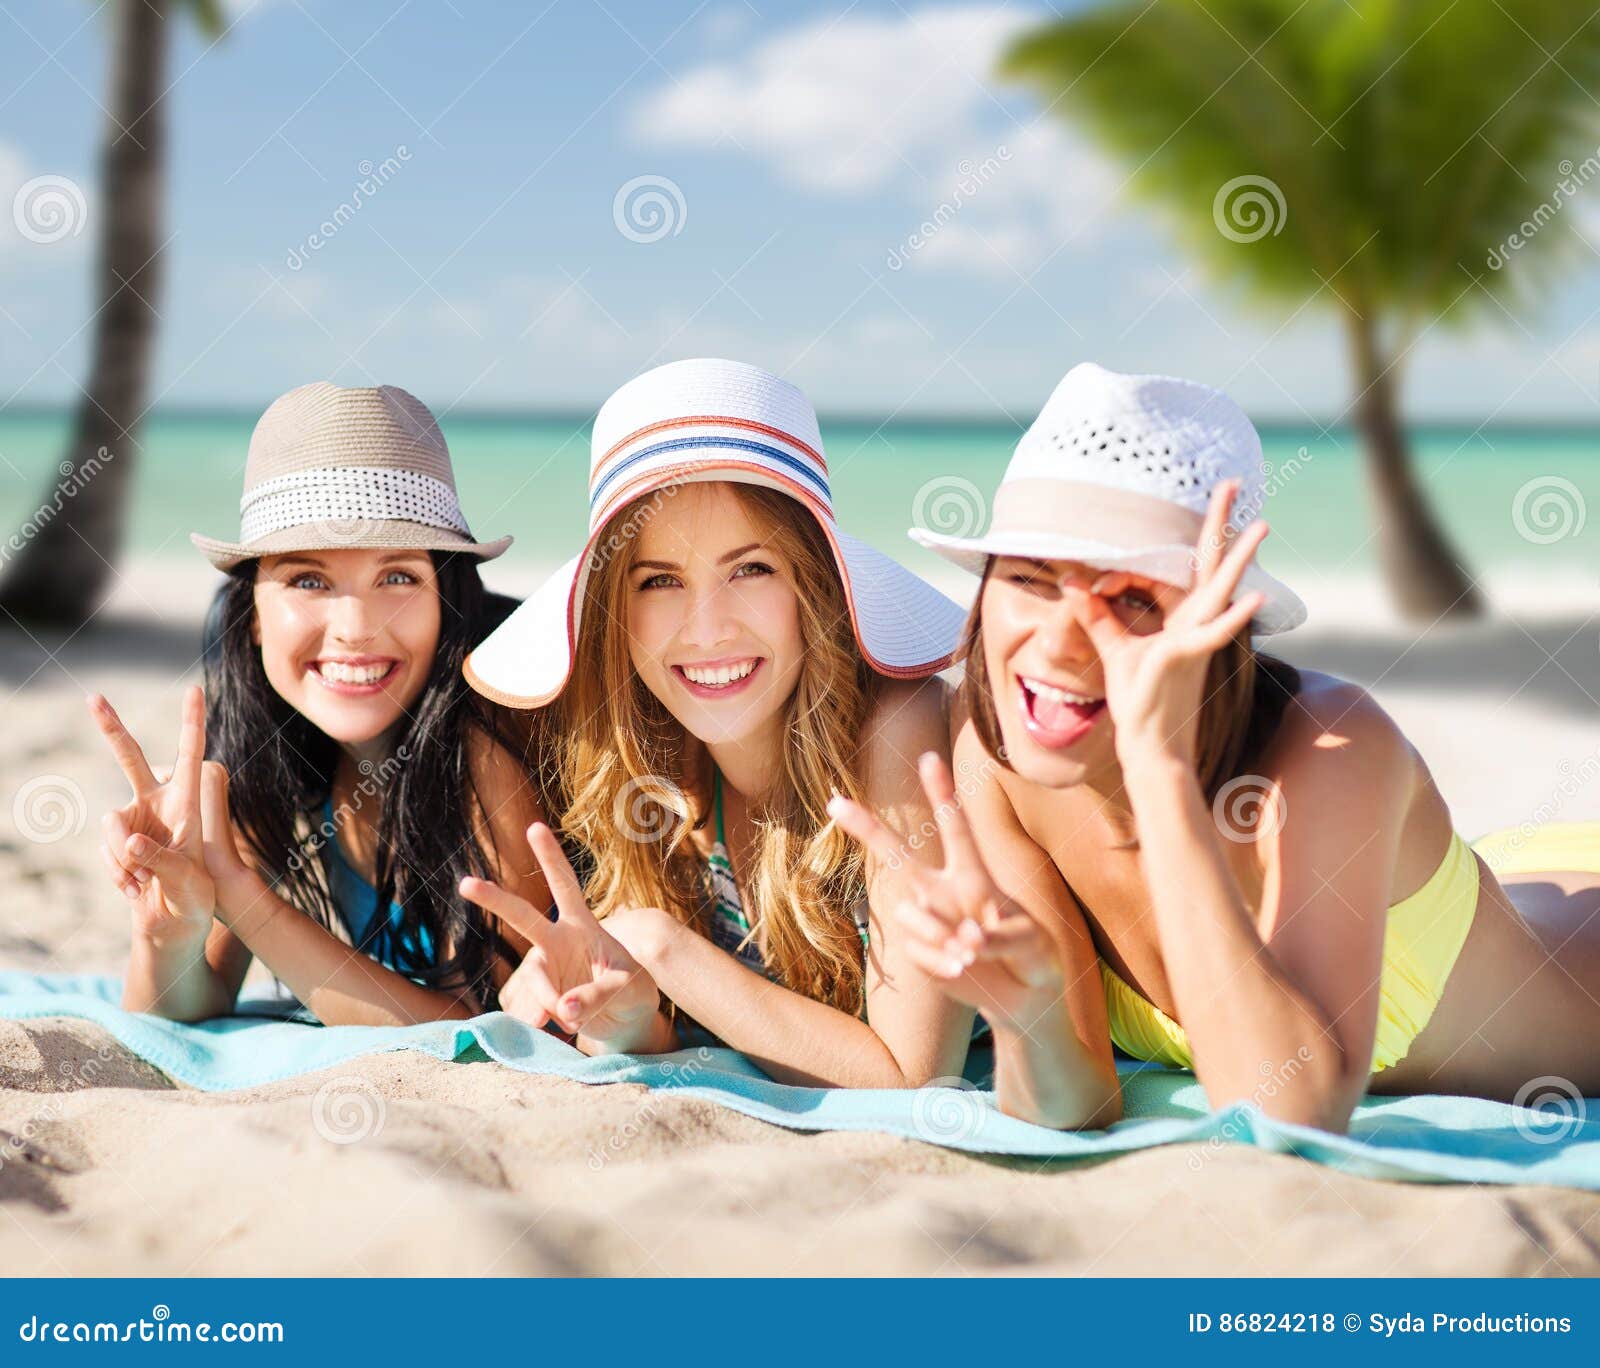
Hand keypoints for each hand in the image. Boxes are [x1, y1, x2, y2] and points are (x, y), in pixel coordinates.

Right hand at [89, 685, 219, 947]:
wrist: (174, 925)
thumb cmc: (195, 899)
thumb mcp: (187, 881)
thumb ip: (159, 858)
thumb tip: (128, 840)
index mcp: (189, 803)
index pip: (191, 756)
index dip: (192, 723)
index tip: (195, 689)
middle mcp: (160, 804)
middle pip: (131, 760)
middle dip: (112, 728)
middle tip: (94, 697)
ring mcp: (135, 821)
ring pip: (111, 824)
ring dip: (123, 858)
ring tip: (148, 882)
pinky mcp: (118, 840)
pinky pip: (105, 849)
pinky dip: (117, 872)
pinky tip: (137, 889)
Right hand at [460, 823, 660, 1048]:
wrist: (623, 1022)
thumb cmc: (631, 991)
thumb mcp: (627, 988)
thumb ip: (596, 995)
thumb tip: (563, 1009)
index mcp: (582, 926)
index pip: (565, 886)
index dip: (550, 857)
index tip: (534, 827)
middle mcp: (554, 942)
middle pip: (522, 917)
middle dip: (495, 899)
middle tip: (466, 883)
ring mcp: (541, 970)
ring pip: (531, 984)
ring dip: (548, 1007)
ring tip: (573, 1023)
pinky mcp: (530, 998)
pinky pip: (523, 1013)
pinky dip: (539, 1026)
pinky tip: (556, 1031)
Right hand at [827, 753, 1064, 1031]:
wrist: (1023, 994)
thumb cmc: (1033, 953)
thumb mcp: (1031, 940)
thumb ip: (1000, 936)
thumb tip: (965, 942)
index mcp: (972, 874)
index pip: (955, 828)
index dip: (941, 793)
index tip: (929, 757)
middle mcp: (942, 891)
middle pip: (898, 855)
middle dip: (867, 828)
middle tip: (834, 802)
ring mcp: (928, 921)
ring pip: (909, 913)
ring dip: (937, 933)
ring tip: (969, 954)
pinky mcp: (921, 952)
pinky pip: (919, 952)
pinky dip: (942, 963)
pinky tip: (962, 969)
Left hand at [1078, 479, 1267, 769]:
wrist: (1152, 747)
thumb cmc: (1141, 702)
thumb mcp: (1115, 650)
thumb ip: (1096, 615)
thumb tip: (1070, 581)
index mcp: (1181, 619)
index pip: (1172, 573)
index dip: (1127, 571)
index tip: (1096, 585)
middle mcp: (1195, 624)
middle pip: (1210, 565)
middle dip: (1219, 524)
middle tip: (1231, 483)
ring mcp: (1196, 641)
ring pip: (1220, 592)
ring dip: (1239, 559)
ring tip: (1261, 526)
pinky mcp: (1187, 660)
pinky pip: (1213, 636)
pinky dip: (1232, 619)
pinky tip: (1253, 599)